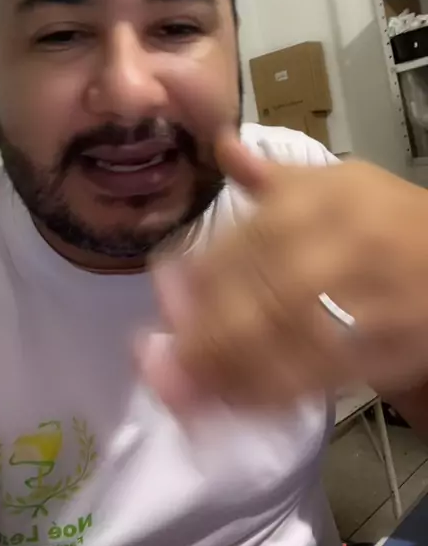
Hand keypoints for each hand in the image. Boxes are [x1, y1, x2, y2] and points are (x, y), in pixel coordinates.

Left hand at [140, 132, 427, 412]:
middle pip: (261, 297)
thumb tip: (221, 144)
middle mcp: (338, 248)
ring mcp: (360, 304)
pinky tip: (232, 401)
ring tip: (182, 392)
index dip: (200, 273)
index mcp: (321, 201)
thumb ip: (269, 174)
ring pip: (285, 343)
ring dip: (227, 372)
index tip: (163, 293)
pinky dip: (269, 394)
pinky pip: (316, 378)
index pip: (250, 239)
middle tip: (159, 360)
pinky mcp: (376, 351)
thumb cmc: (385, 215)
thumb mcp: (335, 180)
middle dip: (205, 333)